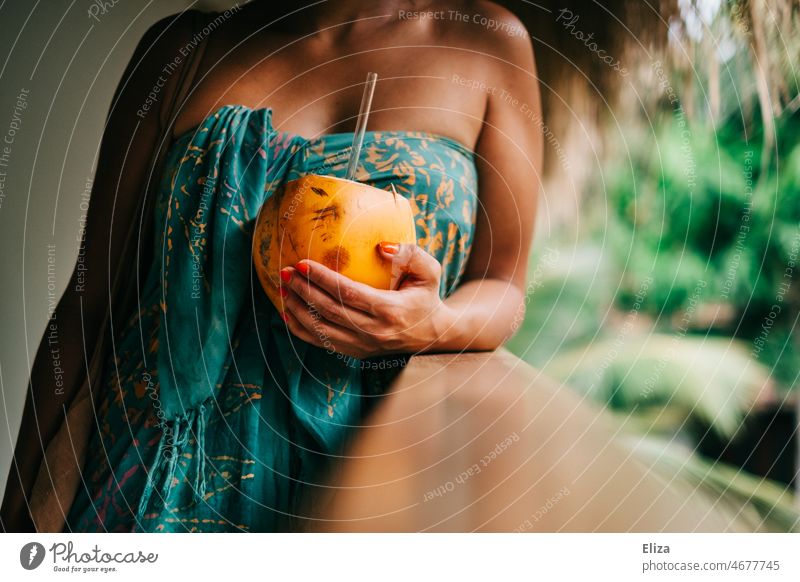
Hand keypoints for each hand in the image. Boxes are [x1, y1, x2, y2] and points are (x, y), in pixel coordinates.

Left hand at [278, 243, 453, 357]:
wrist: (433, 335)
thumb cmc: (427, 296)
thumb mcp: (430, 271)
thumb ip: (410, 254)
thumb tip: (380, 246)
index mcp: (390, 310)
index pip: (349, 294)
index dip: (323, 279)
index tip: (302, 263)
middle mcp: (374, 332)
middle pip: (330, 311)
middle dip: (303, 291)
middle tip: (285, 272)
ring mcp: (363, 346)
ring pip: (322, 330)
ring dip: (298, 309)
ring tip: (282, 288)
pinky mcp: (356, 353)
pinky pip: (322, 342)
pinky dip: (301, 329)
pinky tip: (287, 313)